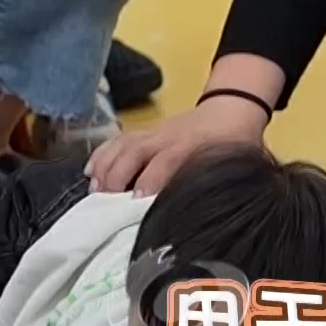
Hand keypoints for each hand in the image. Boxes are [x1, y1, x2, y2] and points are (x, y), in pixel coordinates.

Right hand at [88, 94, 269, 194]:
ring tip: (94, 190)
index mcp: (193, 147)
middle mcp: (168, 138)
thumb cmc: (234, 144)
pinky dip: (102, 154)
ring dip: (105, 167)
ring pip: (123, 145)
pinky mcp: (143, 131)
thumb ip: (215, 185)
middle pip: (136, 152)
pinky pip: (118, 139)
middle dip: (118, 176)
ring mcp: (153, 132)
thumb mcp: (234, 164)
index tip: (137, 200)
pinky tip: (90, 171)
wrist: (231, 108)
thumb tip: (204, 217)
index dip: (151, 179)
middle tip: (105, 202)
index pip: (167, 161)